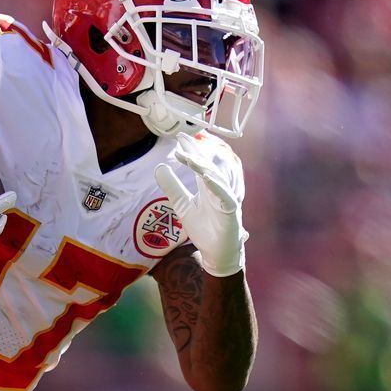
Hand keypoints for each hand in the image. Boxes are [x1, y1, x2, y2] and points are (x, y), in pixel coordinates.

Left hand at [154, 133, 247, 276]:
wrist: (217, 254)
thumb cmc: (204, 229)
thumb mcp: (182, 205)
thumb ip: (173, 187)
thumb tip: (159, 168)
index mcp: (208, 186)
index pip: (199, 163)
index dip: (191, 149)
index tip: (180, 137)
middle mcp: (218, 189)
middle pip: (208, 165)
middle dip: (197, 150)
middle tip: (184, 138)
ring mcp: (226, 199)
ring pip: (216, 177)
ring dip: (202, 165)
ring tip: (188, 155)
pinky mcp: (231, 211)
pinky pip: (224, 195)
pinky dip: (215, 185)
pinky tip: (205, 175)